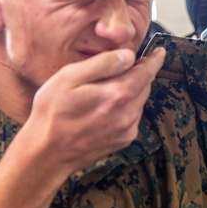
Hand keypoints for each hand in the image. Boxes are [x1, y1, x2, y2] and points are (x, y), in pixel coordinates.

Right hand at [15, 47, 166, 179]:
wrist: (46, 155)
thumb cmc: (51, 114)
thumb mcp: (68, 78)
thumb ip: (102, 64)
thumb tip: (128, 55)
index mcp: (116, 94)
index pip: (146, 72)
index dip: (154, 60)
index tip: (160, 52)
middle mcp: (128, 113)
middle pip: (144, 85)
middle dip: (137, 73)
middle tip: (119, 67)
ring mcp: (127, 129)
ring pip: (139, 101)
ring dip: (130, 90)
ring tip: (104, 89)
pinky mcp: (123, 140)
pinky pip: (132, 116)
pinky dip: (125, 106)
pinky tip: (103, 107)